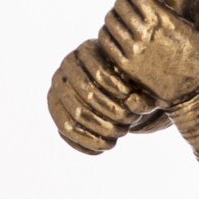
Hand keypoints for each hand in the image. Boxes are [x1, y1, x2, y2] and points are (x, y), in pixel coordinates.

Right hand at [47, 39, 154, 155]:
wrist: (112, 90)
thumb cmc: (130, 82)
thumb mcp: (140, 83)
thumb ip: (142, 91)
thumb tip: (134, 102)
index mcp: (87, 52)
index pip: (101, 73)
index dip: (119, 91)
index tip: (134, 103)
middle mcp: (67, 67)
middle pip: (89, 95)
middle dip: (113, 114)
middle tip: (129, 123)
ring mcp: (58, 88)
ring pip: (76, 116)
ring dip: (102, 130)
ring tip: (121, 133)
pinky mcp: (56, 109)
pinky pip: (66, 131)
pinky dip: (87, 143)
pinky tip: (105, 147)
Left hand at [98, 0, 198, 105]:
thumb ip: (194, 4)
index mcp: (163, 19)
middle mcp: (146, 33)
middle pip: (120, 3)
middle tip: (131, 2)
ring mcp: (134, 51)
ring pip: (110, 21)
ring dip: (116, 15)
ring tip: (123, 17)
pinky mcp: (128, 67)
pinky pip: (106, 42)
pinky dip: (108, 34)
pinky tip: (117, 34)